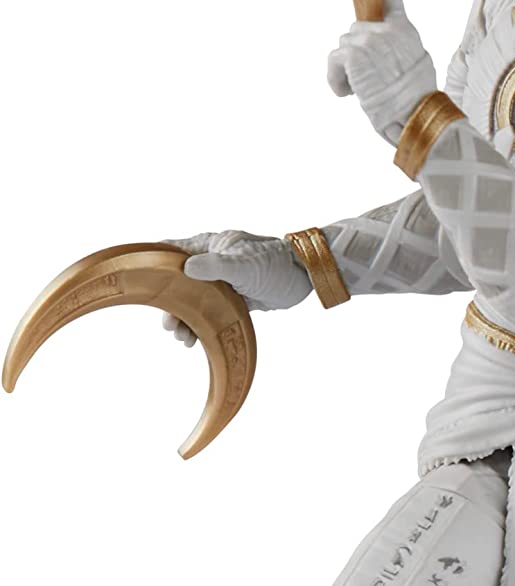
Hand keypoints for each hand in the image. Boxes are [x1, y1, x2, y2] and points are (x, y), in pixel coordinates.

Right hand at [160, 231, 311, 345]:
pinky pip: (209, 312)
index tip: (137, 285)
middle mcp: (210, 261)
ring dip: (185, 319)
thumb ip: (216, 266)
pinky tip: (195, 340)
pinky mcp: (232, 298)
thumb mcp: (244, 264)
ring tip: (183, 338)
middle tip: (169, 326)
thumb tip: (185, 268)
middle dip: (170, 305)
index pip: (170, 251)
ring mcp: (221, 281)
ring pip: (192, 301)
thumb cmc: (276, 263)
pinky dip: (200, 325)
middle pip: (177, 283)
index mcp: (208, 245)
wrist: (305, 277)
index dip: (152, 267)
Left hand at [327, 0, 437, 144]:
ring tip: (358, 88)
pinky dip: (336, 78)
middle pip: (358, 28)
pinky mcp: (352, 55)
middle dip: (359, 50)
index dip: (380, 15)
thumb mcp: (420, 62)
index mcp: (405, 30)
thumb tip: (390, 50)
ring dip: (348, 66)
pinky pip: (334, 60)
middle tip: (367, 75)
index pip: (390, 4)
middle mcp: (385, 30)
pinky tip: (347, 93)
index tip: (375, 30)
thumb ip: (403, 46)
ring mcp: (367, 41)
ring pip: (344, 45)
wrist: (413, 112)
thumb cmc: (418, 97)